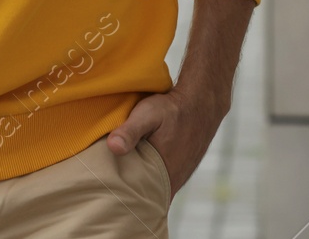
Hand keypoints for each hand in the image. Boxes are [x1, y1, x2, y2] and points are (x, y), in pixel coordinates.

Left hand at [106, 84, 229, 200]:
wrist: (202, 103)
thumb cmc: (173, 109)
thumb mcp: (148, 114)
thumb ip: (130, 131)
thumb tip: (113, 147)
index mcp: (163, 175)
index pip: (141, 204)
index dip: (124, 206)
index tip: (107, 203)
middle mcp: (172, 181)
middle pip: (146, 201)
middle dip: (129, 200)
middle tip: (108, 196)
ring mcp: (178, 177)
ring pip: (154, 192)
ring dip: (139, 190)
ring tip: (117, 185)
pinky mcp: (180, 170)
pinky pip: (161, 183)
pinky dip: (149, 181)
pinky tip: (136, 173)